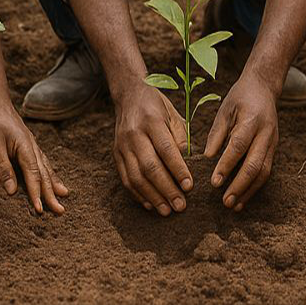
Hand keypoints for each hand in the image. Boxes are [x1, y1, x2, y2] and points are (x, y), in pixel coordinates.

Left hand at [0, 94, 67, 214]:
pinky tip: (48, 175)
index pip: (34, 176)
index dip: (37, 194)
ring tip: (64, 194)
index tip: (42, 211)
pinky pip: (38, 160)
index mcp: (25, 147)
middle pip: (44, 173)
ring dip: (53, 182)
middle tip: (61, 210)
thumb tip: (13, 192)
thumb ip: (3, 168)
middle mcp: (31, 146)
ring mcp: (28, 143)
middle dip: (52, 193)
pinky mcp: (23, 142)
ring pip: (44, 166)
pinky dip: (45, 171)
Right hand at [113, 85, 191, 214]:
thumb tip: (185, 164)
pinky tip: (150, 204)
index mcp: (152, 120)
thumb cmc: (157, 106)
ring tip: (167, 210)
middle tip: (181, 205)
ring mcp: (122, 145)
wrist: (128, 95)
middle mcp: (134, 134)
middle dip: (166, 189)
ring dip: (152, 196)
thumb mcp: (173, 114)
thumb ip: (180, 137)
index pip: (166, 149)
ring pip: (136, 176)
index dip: (178, 170)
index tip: (189, 186)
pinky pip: (125, 178)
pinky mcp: (115, 154)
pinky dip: (138, 194)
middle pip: (150, 166)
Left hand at [204, 72, 278, 210]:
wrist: (264, 87)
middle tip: (225, 202)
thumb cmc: (240, 97)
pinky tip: (243, 197)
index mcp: (251, 120)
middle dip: (240, 185)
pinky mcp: (274, 149)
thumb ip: (217, 134)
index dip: (227, 165)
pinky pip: (266, 171)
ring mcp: (272, 142)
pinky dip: (255, 186)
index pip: (239, 146)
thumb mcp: (225, 109)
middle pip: (255, 164)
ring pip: (263, 172)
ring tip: (234, 205)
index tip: (214, 182)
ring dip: (249, 191)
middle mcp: (266, 133)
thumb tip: (207, 159)